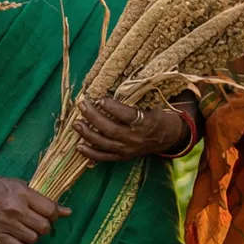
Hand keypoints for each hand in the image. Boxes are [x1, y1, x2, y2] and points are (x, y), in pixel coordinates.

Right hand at [0, 173, 69, 243]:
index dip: (55, 215)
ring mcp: (5, 223)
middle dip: (45, 227)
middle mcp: (16, 209)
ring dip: (34, 236)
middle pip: (44, 227)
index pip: (50, 210)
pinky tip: (22, 239)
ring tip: (28, 229)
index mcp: (23, 194)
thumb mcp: (22, 186)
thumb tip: (68, 212)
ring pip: (33, 239)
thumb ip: (43, 200)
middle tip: (38, 223)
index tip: (50, 215)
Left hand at [73, 97, 189, 162]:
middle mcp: (136, 138)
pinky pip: (105, 157)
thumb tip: (113, 85)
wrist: (167, 138)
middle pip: (111, 129)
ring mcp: (129, 150)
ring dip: (88, 134)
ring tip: (76, 124)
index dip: (112, 107)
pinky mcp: (123, 157)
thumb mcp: (153, 104)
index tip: (100, 99)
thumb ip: (136, 98)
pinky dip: (91, 153)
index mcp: (146, 123)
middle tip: (82, 105)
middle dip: (93, 117)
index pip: (127, 115)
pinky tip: (79, 146)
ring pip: (104, 144)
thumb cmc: (157, 115)